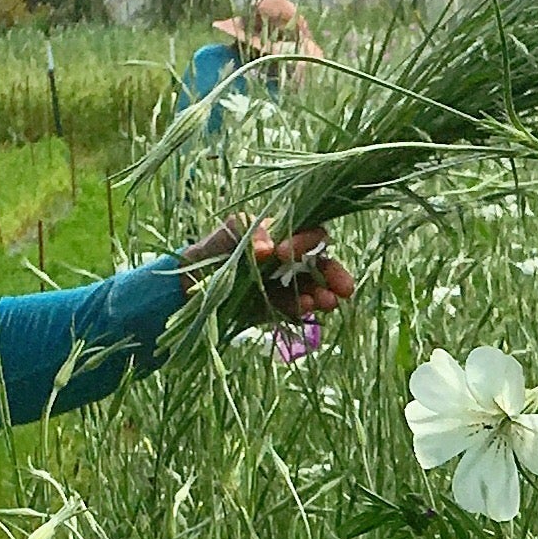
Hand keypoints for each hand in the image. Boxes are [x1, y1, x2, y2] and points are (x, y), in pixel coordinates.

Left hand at [180, 217, 356, 321]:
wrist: (193, 281)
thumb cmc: (216, 247)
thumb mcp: (231, 231)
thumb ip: (248, 231)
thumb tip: (267, 250)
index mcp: (287, 236)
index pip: (311, 234)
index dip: (307, 241)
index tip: (285, 251)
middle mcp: (294, 261)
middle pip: (323, 265)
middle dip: (335, 275)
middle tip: (344, 287)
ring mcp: (289, 286)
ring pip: (316, 289)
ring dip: (325, 295)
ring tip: (328, 302)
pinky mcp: (280, 308)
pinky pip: (297, 308)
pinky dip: (304, 308)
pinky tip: (307, 307)